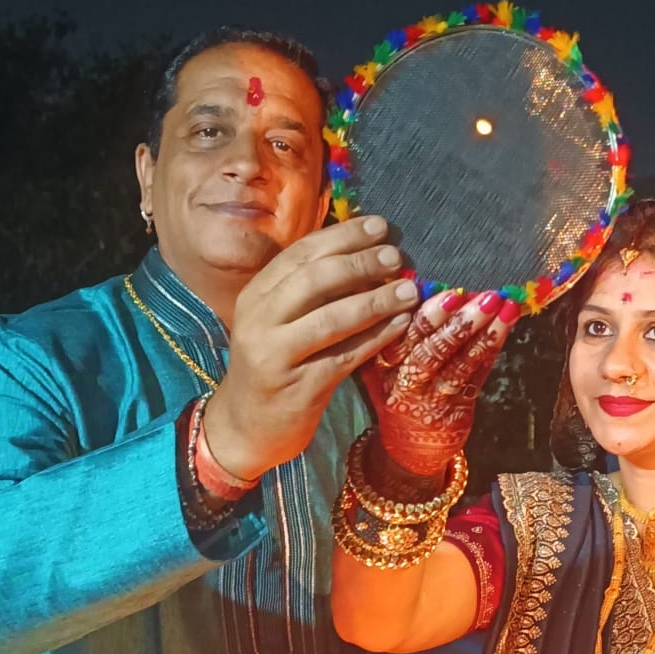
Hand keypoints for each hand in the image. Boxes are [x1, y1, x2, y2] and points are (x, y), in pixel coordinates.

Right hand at [203, 216, 419, 479]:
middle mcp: (259, 321)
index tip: (379, 226)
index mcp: (255, 295)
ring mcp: (276, 356)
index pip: (301, 254)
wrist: (246, 426)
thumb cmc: (273, 366)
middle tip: (397, 257)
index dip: (343, 236)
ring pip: (332, 318)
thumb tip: (367, 254)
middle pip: (315, 280)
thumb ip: (310, 291)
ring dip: (375, 300)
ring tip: (408, 291)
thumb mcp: (278, 322)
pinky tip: (401, 324)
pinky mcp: (298, 388)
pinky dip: (376, 338)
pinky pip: (345, 356)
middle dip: (361, 263)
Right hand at [361, 288, 520, 479]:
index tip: (448, 293)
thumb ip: (396, 326)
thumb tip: (414, 277)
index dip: (425, 316)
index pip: (400, 337)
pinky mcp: (456, 410)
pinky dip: (490, 350)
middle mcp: (404, 383)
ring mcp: (432, 399)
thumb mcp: (384, 361)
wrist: (409, 446)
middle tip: (483, 296)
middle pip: (430, 353)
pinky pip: (475, 377)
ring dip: (483, 334)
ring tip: (504, 306)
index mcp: (381, 364)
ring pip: (458, 366)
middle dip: (458, 323)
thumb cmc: (399, 387)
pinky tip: (505, 327)